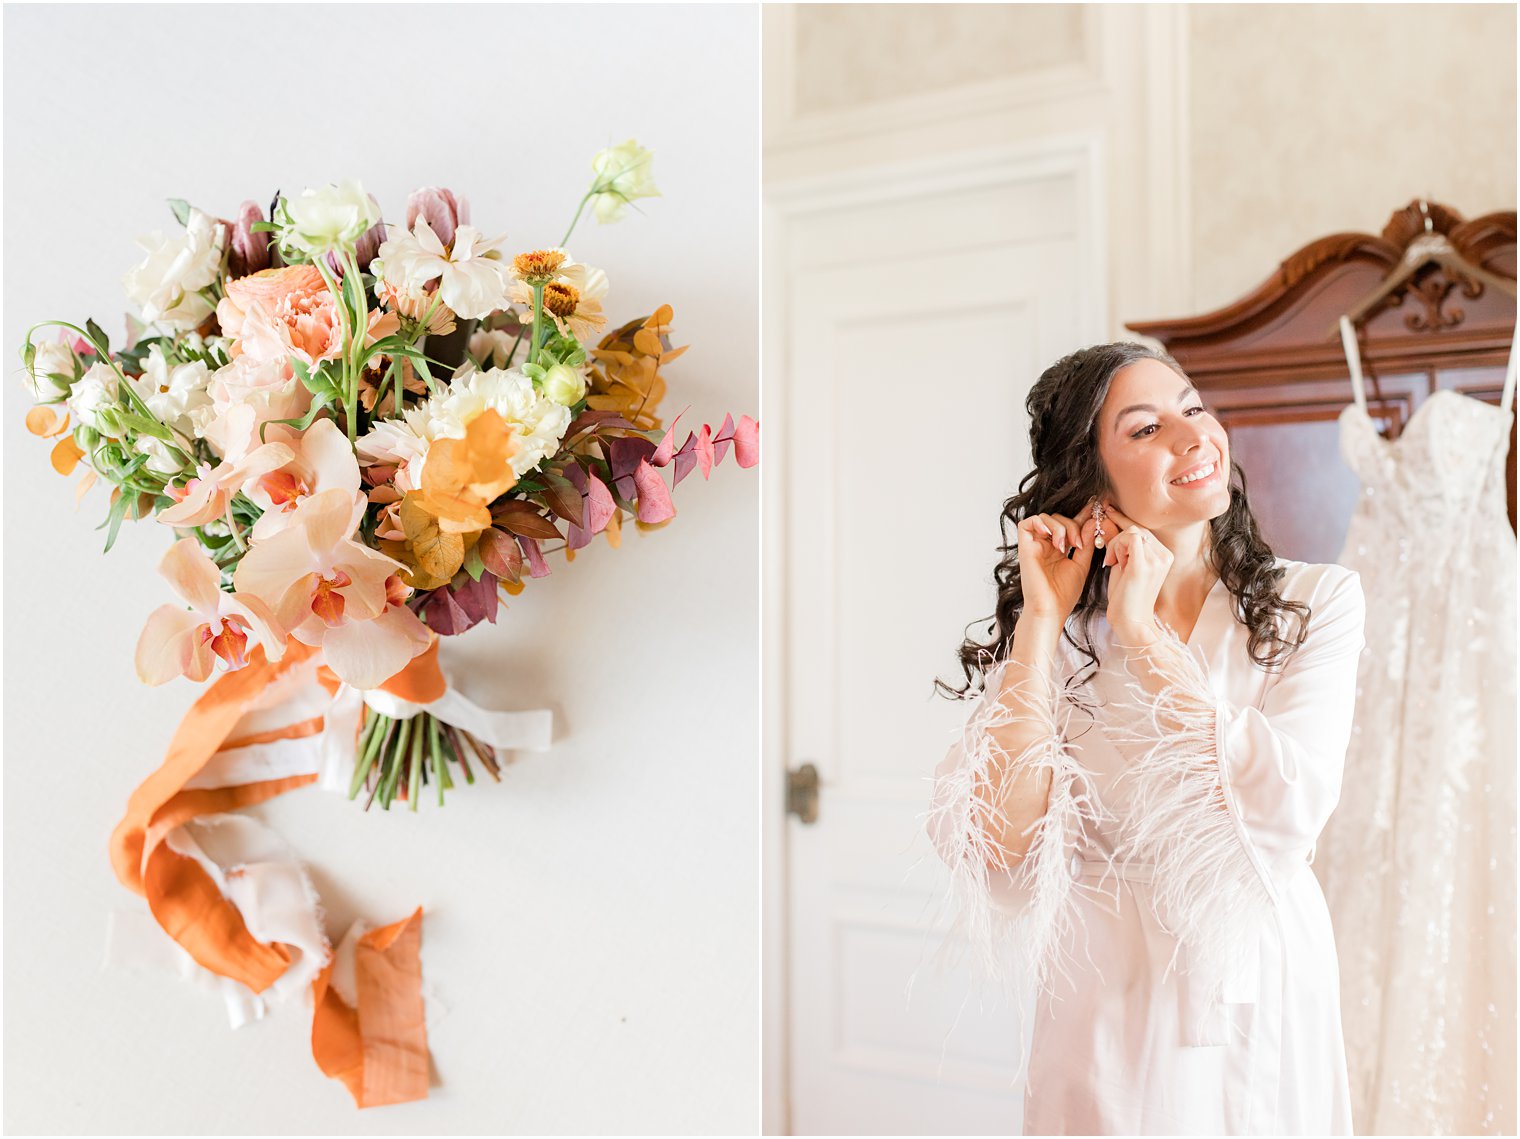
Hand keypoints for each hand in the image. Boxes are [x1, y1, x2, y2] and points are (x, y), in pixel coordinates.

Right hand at [1017, 501, 1100, 622]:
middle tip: (1079, 543)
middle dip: (1073, 525)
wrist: (1050, 610)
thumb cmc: (1064, 594)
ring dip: (1061, 526)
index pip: (1071, 524)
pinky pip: (1028, 522)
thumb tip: (1093, 521)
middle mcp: (1045, 545)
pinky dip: (1042, 524)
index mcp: (1059, 549)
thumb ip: (1086, 544)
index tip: (1098, 506)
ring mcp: (1034, 545)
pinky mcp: (1024, 547)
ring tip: (1067, 546)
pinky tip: (1053, 539)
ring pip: (1046, 517)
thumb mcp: (1082, 565)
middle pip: (1059, 518)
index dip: (1083, 514)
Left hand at [1097, 501, 1170, 638]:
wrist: (1130, 621)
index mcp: (1164, 555)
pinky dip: (1116, 547)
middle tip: (1108, 556)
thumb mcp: (1125, 565)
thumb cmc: (1125, 596)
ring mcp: (1157, 559)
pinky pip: (1129, 538)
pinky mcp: (1145, 564)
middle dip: (1117, 537)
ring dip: (1116, 545)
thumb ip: (1123, 546)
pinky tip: (1113, 563)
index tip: (1107, 509)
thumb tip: (1110, 520)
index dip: (1124, 519)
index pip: (1143, 529)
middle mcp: (1165, 555)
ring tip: (1113, 563)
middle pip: (1137, 528)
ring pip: (1131, 532)